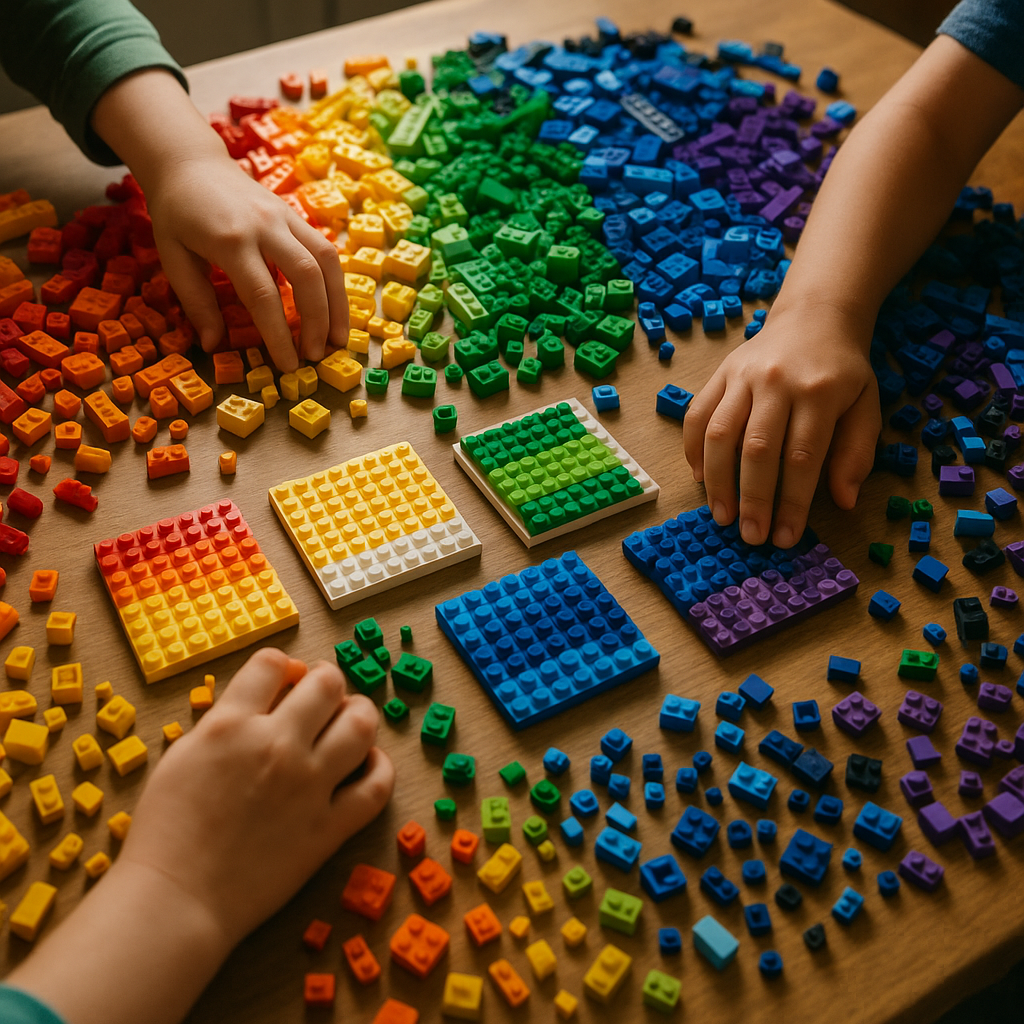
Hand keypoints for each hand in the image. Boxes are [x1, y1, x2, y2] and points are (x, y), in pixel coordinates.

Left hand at [91, 69, 347, 372]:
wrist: (190, 162)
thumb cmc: (176, 214)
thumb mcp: (173, 257)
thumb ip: (196, 302)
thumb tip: (214, 345)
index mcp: (230, 240)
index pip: (264, 295)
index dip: (279, 334)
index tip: (287, 365)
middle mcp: (264, 226)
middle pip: (306, 277)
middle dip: (317, 321)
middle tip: (316, 356)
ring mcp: (285, 217)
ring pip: (326, 262)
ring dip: (337, 304)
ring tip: (338, 339)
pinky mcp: (295, 215)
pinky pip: (326, 250)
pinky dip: (335, 284)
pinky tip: (335, 310)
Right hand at [120, 649, 393, 946]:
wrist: (175, 899)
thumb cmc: (166, 833)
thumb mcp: (182, 757)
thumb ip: (224, 723)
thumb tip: (262, 700)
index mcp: (232, 724)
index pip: (272, 664)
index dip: (283, 667)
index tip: (285, 680)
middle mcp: (276, 745)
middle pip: (326, 684)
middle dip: (326, 683)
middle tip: (322, 697)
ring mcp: (308, 785)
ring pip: (361, 724)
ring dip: (358, 715)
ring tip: (348, 722)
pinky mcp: (329, 826)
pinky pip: (376, 786)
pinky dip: (379, 768)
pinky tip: (367, 764)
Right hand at [683, 306, 879, 548]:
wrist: (814, 316)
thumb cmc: (842, 370)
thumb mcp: (866, 406)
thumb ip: (856, 452)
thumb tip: (844, 501)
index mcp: (820, 391)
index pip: (802, 457)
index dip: (792, 502)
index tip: (785, 536)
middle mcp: (777, 381)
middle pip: (758, 449)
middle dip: (753, 499)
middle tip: (751, 536)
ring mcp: (743, 375)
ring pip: (720, 433)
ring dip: (718, 481)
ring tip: (722, 515)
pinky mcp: (720, 374)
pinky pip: (697, 414)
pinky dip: (693, 449)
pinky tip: (700, 478)